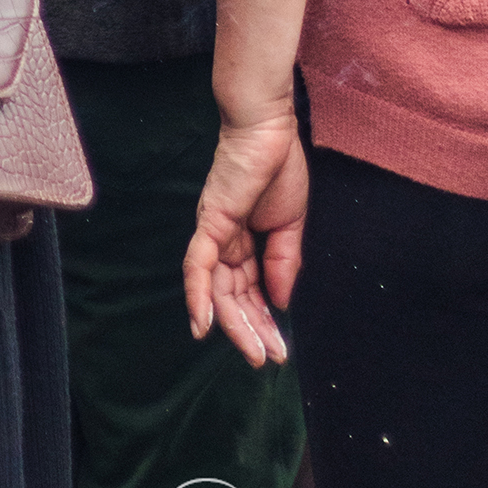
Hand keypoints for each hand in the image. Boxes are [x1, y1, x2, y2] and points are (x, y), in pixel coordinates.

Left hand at [183, 111, 305, 366]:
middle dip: (251, 330)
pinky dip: (197, 295)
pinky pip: (198, 264)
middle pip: (232, 296)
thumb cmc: (279, 167)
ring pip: (216, 289)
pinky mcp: (211, 223)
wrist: (269, 128)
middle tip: (267, 359)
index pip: (250, 291)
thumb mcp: (290, 225)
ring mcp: (215, 233)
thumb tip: (279, 303)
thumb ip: (283, 264)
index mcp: (245, 242)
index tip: (279, 349)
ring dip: (233, 323)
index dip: (263, 321)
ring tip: (252, 352)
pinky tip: (203, 325)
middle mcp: (225, 242)